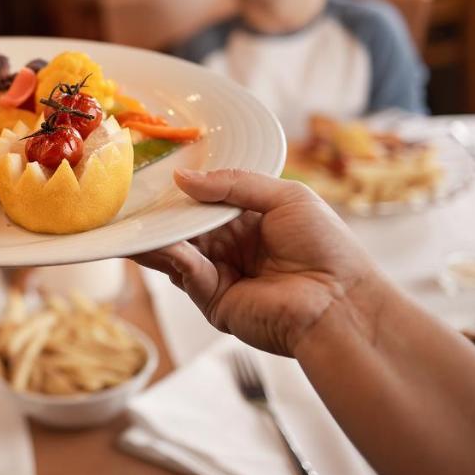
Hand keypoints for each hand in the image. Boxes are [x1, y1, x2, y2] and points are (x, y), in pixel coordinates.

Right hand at [134, 168, 380, 356]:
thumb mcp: (286, 197)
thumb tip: (182, 178)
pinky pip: (184, 272)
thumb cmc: (327, 248)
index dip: (184, 190)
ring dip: (158, 233)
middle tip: (134, 193)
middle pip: (185, 226)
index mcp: (249, 223)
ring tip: (135, 216)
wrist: (340, 302)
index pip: (206, 203)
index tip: (158, 172)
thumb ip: (234, 183)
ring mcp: (219, 275)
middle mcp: (231, 248)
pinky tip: (163, 241)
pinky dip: (171, 254)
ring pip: (176, 249)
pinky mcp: (212, 300)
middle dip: (162, 211)